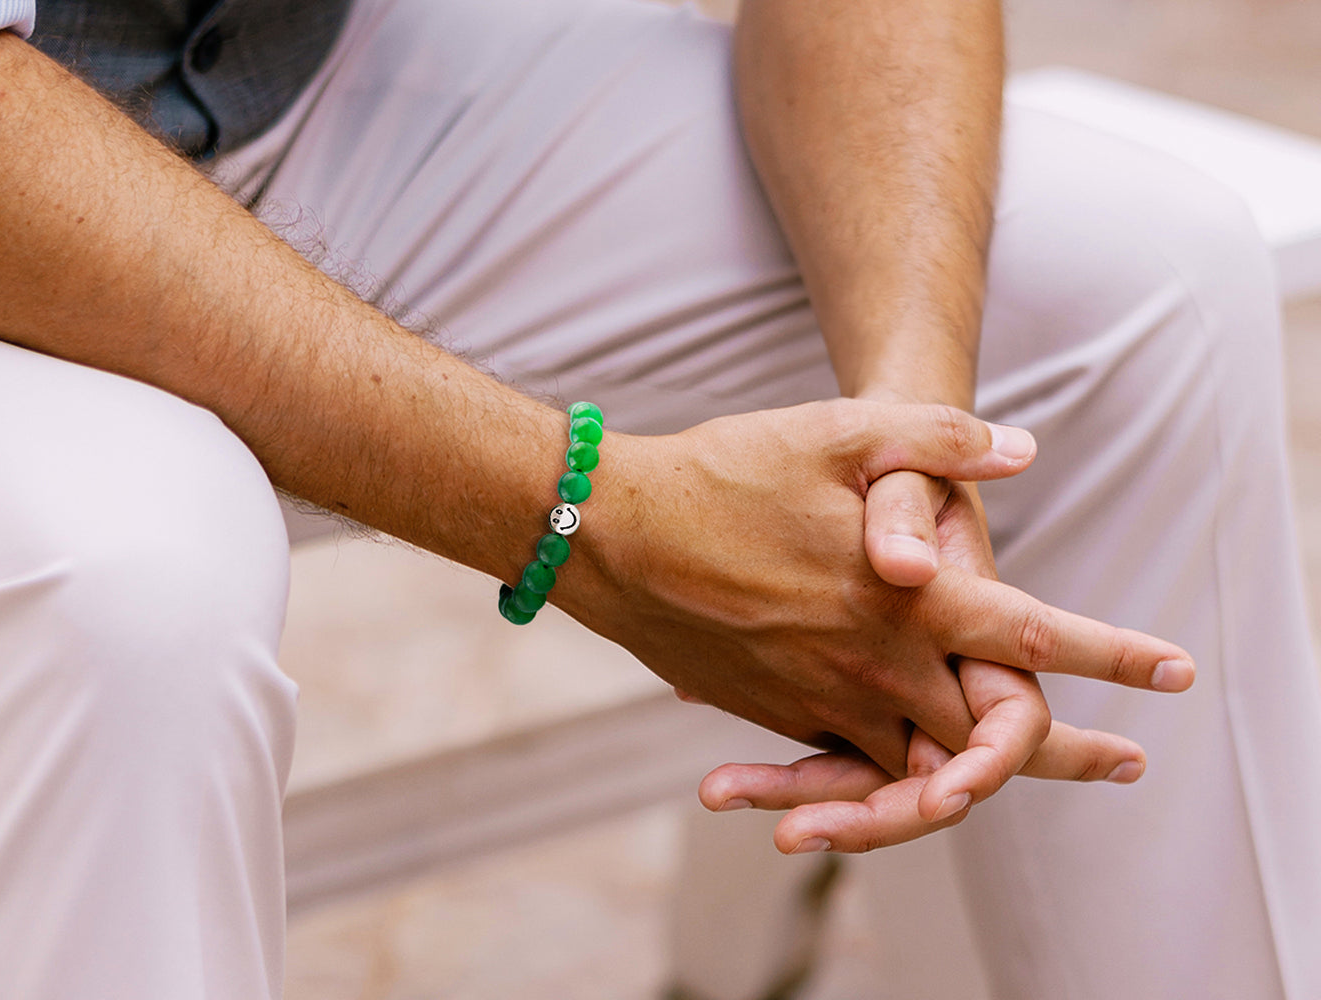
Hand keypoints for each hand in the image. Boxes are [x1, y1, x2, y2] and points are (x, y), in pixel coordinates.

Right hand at [571, 398, 1191, 780]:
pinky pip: (850, 755)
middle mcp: (870, 666)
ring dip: (977, 769)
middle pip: (988, 733)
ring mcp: (818, 700)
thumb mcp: (834, 432)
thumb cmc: (722, 474)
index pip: (1029, 636)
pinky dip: (891, 759)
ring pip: (919, 760)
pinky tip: (904, 738)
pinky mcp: (773, 714)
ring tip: (1016, 766)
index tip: (1175, 672)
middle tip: (1122, 761)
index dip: (1111, 654)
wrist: (609, 535)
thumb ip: (936, 438)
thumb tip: (1023, 450)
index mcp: (901, 598)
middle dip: (1062, 749)